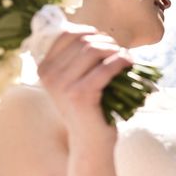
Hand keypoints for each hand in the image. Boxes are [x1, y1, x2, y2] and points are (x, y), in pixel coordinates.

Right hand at [38, 24, 132, 146]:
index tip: (106, 44)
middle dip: (108, 42)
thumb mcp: (76, 80)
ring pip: (94, 49)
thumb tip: (95, 32)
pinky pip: (107, 67)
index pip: (68, 33)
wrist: (90, 142)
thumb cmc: (89, 108)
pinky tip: (130, 64)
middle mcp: (49, 75)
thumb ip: (79, 57)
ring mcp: (63, 85)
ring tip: (126, 60)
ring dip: (116, 50)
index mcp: (45, 68)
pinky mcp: (81, 94)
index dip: (92, 33)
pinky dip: (122, 61)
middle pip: (84, 40)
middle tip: (120, 54)